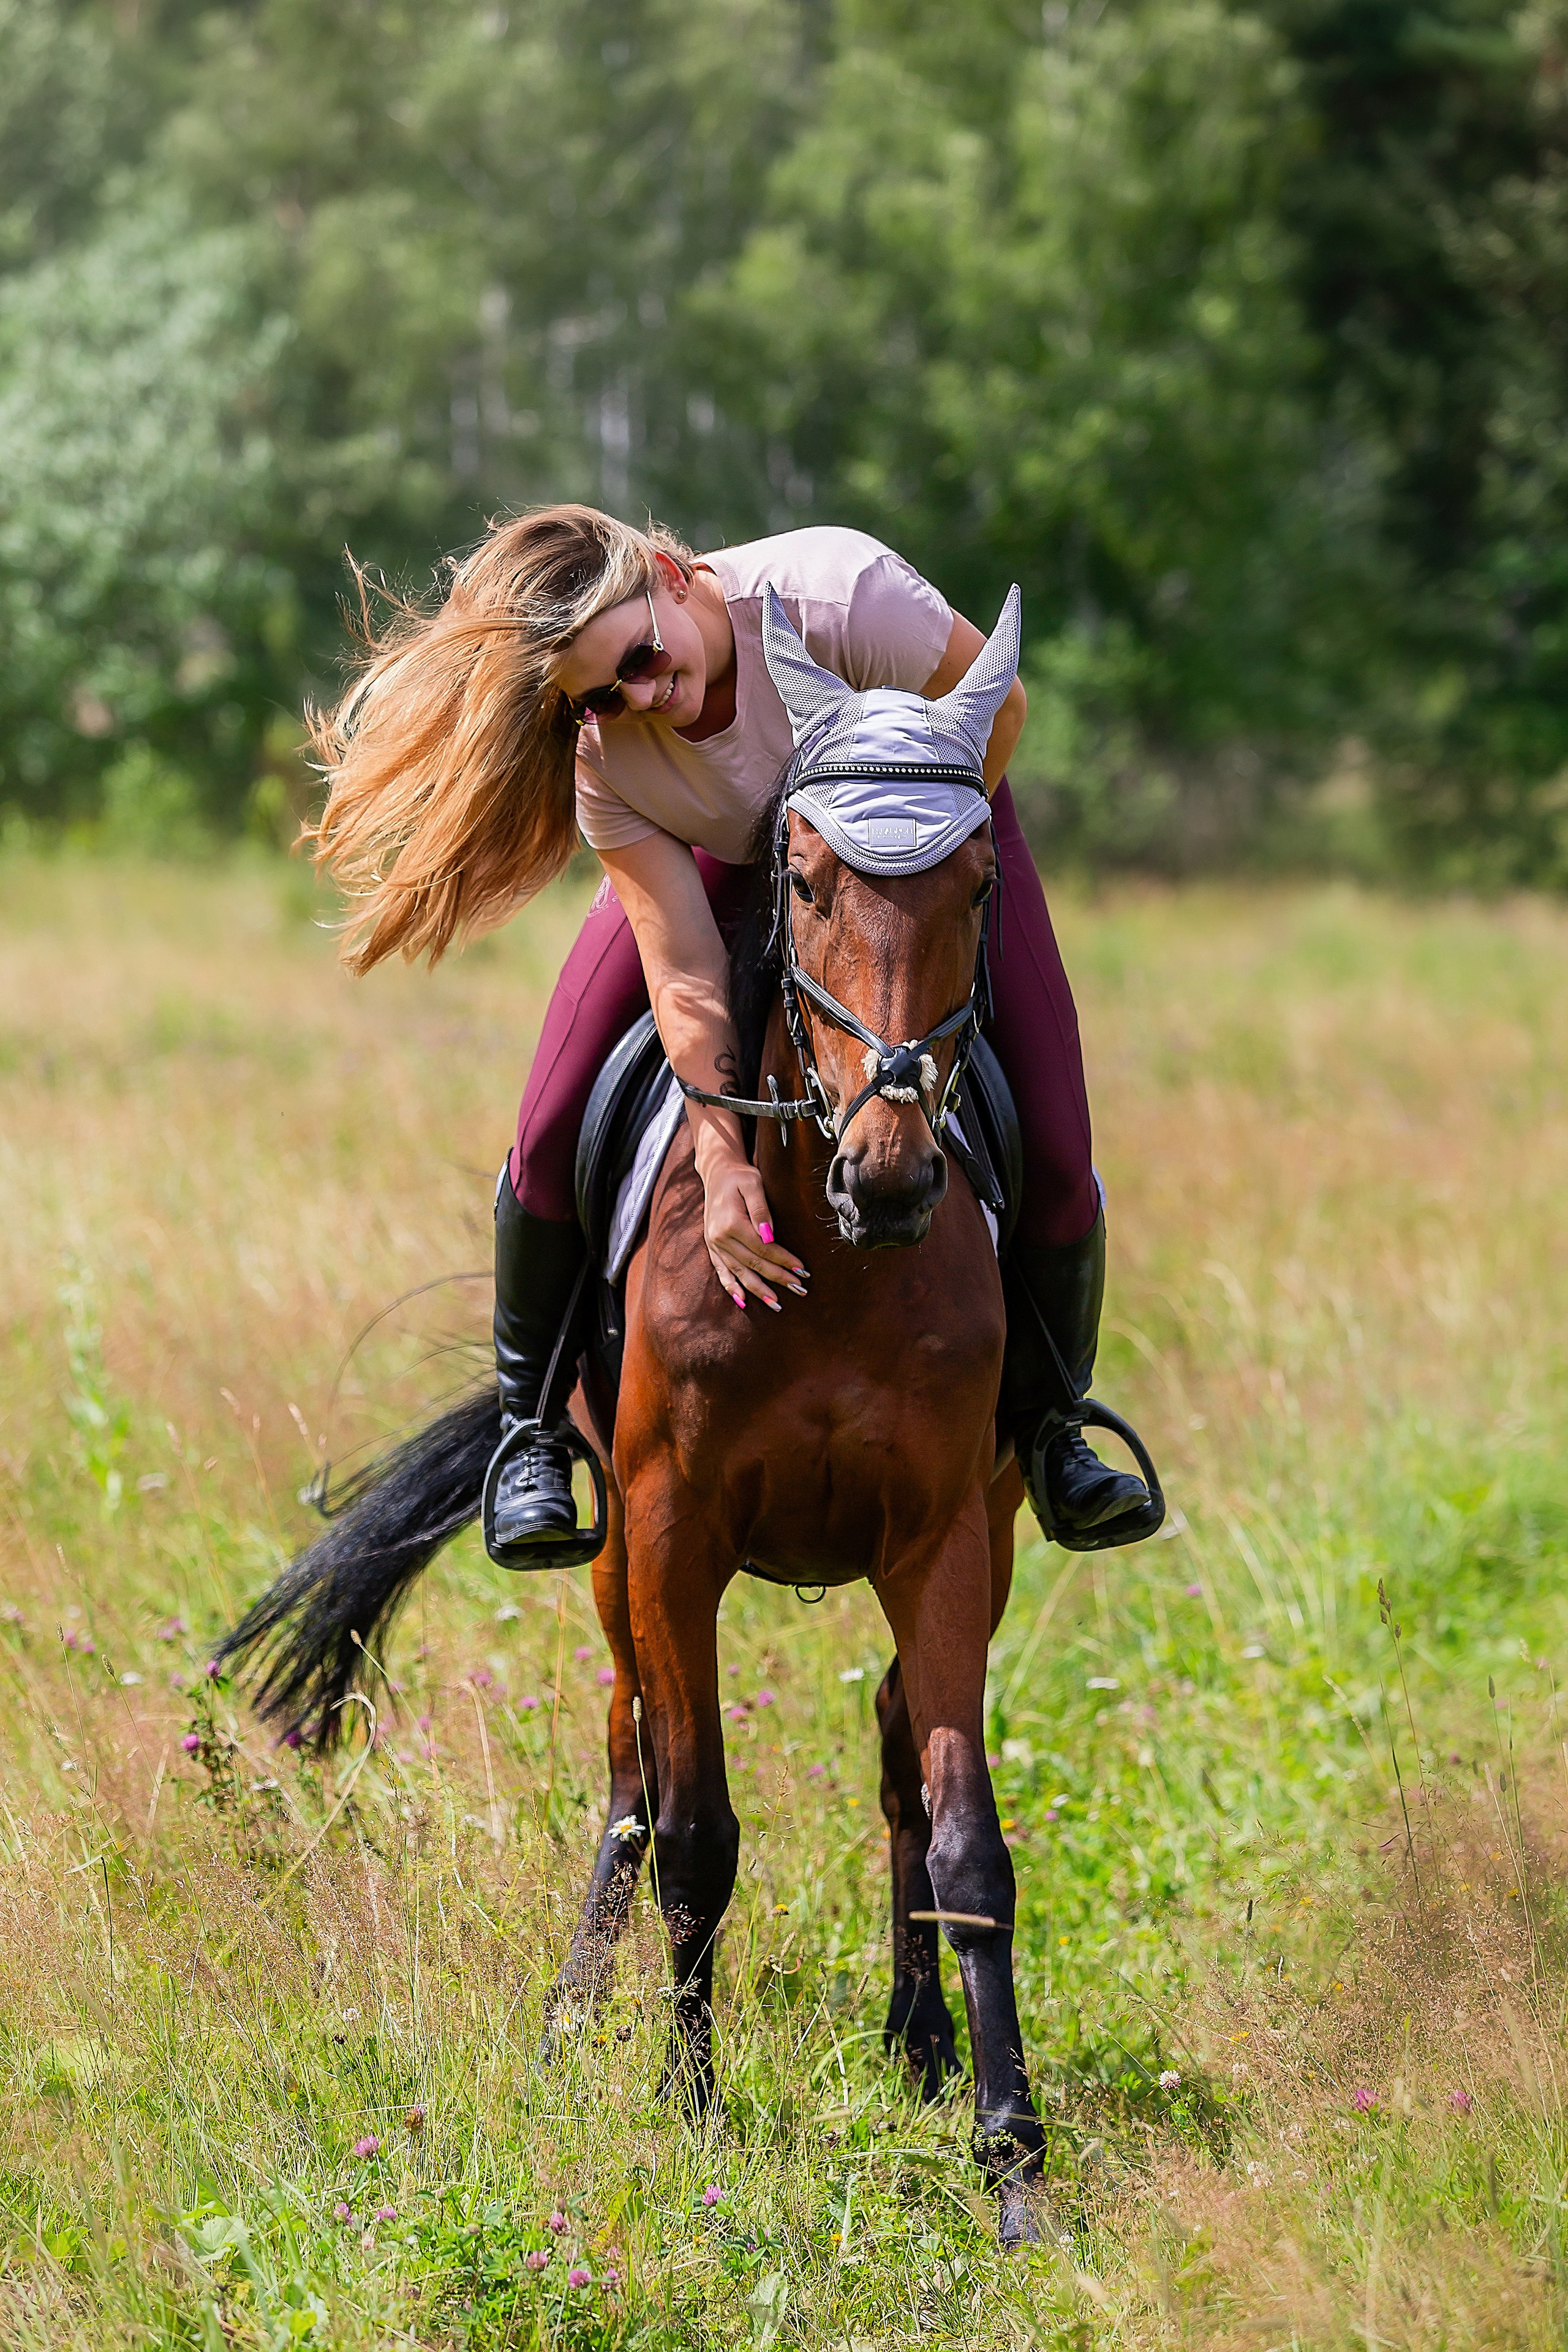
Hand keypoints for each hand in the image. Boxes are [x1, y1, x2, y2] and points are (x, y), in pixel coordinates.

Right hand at [699, 1150, 808, 1311]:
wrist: (716, 1172)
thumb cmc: (740, 1177)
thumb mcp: (753, 1184)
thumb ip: (760, 1209)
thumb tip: (769, 1235)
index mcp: (732, 1224)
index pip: (763, 1249)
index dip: (784, 1261)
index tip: (802, 1270)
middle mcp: (720, 1238)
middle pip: (753, 1264)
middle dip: (777, 1278)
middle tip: (799, 1289)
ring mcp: (714, 1244)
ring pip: (739, 1273)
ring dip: (758, 1290)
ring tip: (776, 1304)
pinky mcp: (712, 1247)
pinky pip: (721, 1272)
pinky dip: (732, 1288)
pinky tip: (743, 1302)